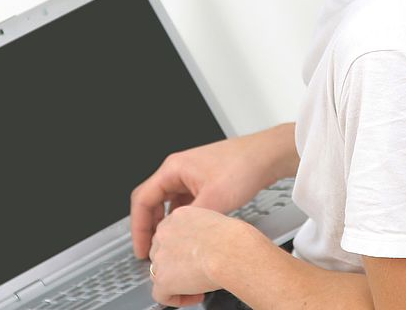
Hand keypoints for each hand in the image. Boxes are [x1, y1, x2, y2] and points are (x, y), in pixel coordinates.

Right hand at [130, 123, 296, 258]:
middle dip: (149, 227)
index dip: (138, 227)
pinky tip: (189, 232)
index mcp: (173, 168)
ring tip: (168, 244)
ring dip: (165, 223)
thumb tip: (178, 239)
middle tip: (150, 250)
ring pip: (167, 203)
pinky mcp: (202, 181)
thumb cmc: (243, 166)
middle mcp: (178, 170)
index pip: (142, 200)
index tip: (140, 248)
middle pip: (151, 201)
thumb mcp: (215, 199)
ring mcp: (190, 175)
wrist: (266, 156)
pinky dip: (181, 218)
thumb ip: (191, 221)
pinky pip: (183, 202)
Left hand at [148, 206, 248, 307]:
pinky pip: (161, 295)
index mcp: (178, 216)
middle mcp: (165, 233)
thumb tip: (206, 244)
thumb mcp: (215, 220)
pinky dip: (177, 298)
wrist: (229, 250)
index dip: (181, 248)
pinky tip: (195, 296)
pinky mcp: (163, 279)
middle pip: (161, 252)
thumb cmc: (232, 238)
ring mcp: (160, 256)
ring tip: (198, 285)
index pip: (170, 234)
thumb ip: (203, 230)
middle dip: (176, 264)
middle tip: (195, 271)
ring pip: (160, 273)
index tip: (194, 255)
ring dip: (177, 281)